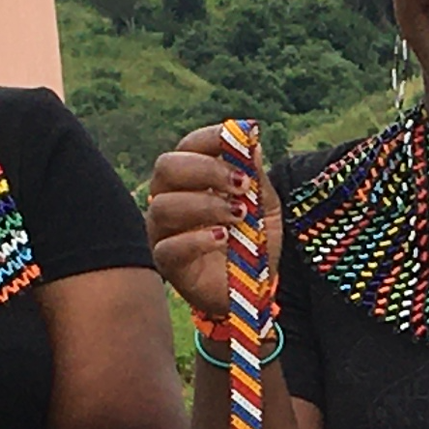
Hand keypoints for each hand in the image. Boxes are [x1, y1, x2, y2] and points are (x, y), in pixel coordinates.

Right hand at [146, 123, 283, 319]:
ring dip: (205, 206)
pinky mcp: (166, 262)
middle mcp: (169, 198)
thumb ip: (257, 178)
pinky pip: (169, 246)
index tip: (238, 141)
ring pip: (164, 206)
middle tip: (240, 184)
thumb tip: (254, 144)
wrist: (252, 289)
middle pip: (167, 167)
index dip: (210, 138)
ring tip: (238, 216)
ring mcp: (163, 230)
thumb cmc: (252, 242)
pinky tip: (223, 238)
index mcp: (192, 178)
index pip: (188, 146)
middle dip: (206, 170)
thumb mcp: (265, 207)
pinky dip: (198, 239)